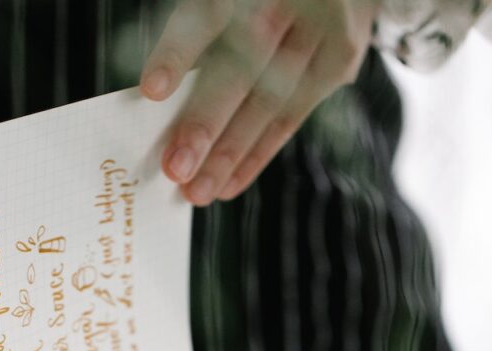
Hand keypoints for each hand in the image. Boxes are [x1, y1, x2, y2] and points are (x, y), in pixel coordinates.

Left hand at [140, 0, 376, 205]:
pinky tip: (228, 185)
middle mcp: (288, 0)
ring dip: (229, 153)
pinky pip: (292, 116)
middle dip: (206, 122)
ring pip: (270, 101)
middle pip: (243, 68)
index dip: (178, 52)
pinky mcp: (339, 59)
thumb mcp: (228, 1)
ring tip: (196, 191)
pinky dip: (256, 155)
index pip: (208, 15)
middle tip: (174, 167)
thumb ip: (197, 34)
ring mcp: (322, 28)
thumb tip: (156, 103)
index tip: (152, 91)